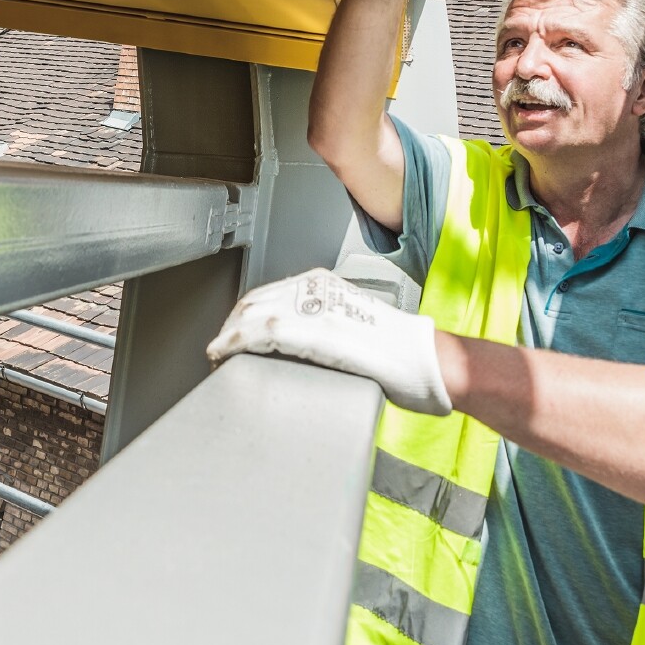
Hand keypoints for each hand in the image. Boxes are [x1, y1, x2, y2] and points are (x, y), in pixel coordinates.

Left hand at [206, 268, 451, 414]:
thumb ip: (321, 326)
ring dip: (228, 336)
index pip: (267, 294)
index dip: (242, 316)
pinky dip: (236, 343)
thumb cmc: (399, 353)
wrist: (427, 361)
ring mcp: (315, 308)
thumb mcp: (351, 325)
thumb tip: (295, 346)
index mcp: (324, 284)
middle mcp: (316, 289)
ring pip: (252, 314)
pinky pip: (263, 332)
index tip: (229, 335)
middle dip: (230, 326)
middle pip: (253, 301)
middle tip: (218, 350)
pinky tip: (224, 355)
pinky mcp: (316, 331)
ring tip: (217, 356)